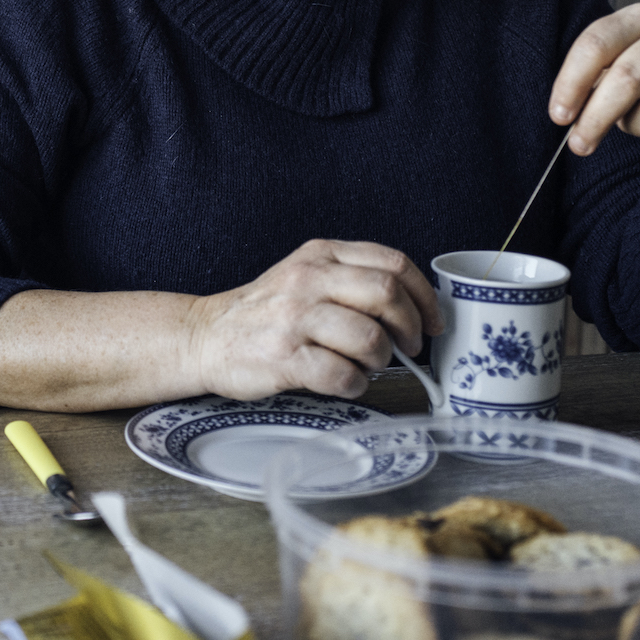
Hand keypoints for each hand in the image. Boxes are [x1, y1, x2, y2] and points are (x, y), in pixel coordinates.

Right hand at [183, 240, 444, 400]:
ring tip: (367, 365)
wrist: (205, 336)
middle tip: (410, 347)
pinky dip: (355, 384)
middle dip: (410, 328)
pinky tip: (346, 382)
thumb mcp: (305, 275)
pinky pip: (342, 374)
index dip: (424, 295)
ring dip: (381, 360)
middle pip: (388, 295)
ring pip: (369, 338)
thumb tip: (414, 308)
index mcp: (321, 255)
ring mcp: (295, 318)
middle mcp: (309, 279)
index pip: (393, 263)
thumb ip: (351, 280)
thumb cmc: (265, 312)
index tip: (433, 321)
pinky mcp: (284, 358)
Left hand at [550, 5, 639, 156]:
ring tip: (639, 122)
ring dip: (638, 128)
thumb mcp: (635, 48)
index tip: (559, 115)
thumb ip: (602, 72)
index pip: (597, 43)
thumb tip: (569, 112)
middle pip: (626, 80)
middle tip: (579, 145)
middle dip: (595, 119)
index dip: (571, 82)